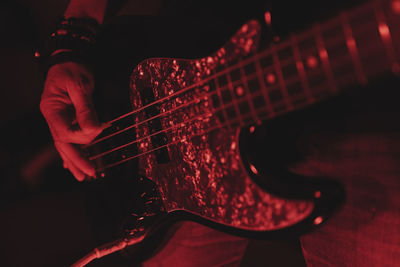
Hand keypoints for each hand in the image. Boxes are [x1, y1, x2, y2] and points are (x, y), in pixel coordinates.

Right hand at [40, 62, 104, 180]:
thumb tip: (93, 130)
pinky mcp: (65, 118)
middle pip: (62, 143)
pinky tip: (72, 164)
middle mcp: (52, 116)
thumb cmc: (73, 69)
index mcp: (52, 108)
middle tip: (88, 174)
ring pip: (63, 144)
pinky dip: (71, 152)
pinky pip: (67, 139)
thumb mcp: (81, 86)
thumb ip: (86, 108)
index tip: (98, 131)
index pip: (64, 132)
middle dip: (75, 160)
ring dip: (73, 160)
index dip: (81, 137)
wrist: (69, 58)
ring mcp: (57, 118)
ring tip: (82, 175)